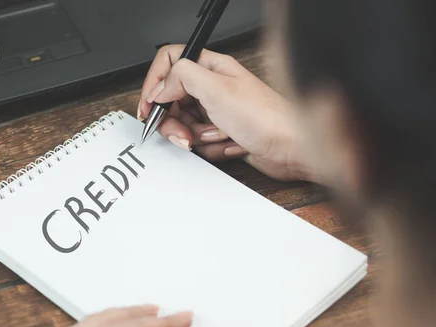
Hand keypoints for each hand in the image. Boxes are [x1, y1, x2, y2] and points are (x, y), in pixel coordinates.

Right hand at [138, 45, 310, 181]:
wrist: (291, 149)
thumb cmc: (266, 117)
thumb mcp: (217, 89)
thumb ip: (182, 78)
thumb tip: (159, 87)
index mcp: (210, 68)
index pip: (170, 63)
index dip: (154, 83)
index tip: (150, 106)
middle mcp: (211, 87)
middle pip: (171, 99)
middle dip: (174, 121)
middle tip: (182, 133)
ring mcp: (215, 111)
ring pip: (182, 124)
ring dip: (195, 136)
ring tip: (215, 136)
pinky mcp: (220, 133)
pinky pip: (197, 141)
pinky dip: (209, 147)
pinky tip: (228, 144)